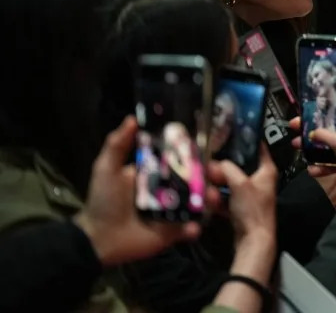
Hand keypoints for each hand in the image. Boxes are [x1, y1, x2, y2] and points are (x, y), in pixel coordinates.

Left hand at [74, 116, 210, 266]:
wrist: (98, 238)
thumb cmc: (103, 200)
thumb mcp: (107, 168)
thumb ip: (118, 144)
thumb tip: (133, 118)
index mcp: (155, 172)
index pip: (179, 159)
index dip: (193, 153)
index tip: (208, 147)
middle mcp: (168, 189)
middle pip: (194, 179)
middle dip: (208, 176)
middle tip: (216, 174)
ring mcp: (173, 211)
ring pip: (198, 202)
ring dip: (208, 199)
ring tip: (211, 198)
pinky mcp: (174, 232)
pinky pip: (190, 228)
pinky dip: (194, 228)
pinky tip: (192, 226)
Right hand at [207, 143, 277, 245]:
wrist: (253, 240)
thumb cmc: (252, 209)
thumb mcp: (239, 183)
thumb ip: (226, 168)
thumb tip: (213, 163)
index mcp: (267, 169)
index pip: (258, 146)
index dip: (245, 138)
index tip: (228, 131)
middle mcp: (261, 179)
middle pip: (240, 164)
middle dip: (224, 165)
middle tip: (209, 162)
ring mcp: (251, 194)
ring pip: (231, 181)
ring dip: (218, 183)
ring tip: (206, 180)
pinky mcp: (242, 207)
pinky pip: (227, 197)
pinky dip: (219, 198)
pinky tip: (209, 199)